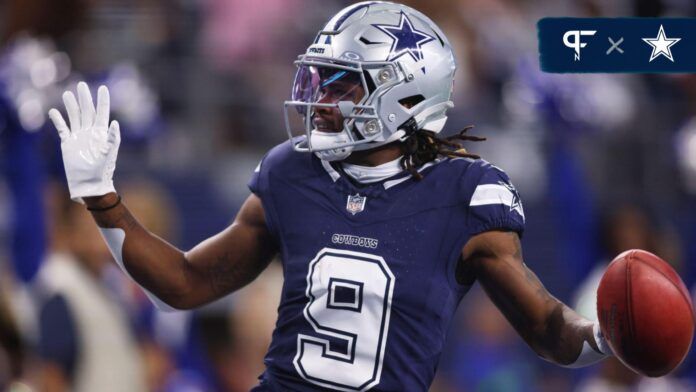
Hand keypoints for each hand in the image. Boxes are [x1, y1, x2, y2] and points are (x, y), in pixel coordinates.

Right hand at [49, 82, 120, 202]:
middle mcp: (90, 132)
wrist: (89, 183)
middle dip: (85, 98)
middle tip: (81, 85)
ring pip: (74, 117)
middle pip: (87, 111)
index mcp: (101, 133)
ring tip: (68, 94)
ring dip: (71, 106)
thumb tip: (115, 122)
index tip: (103, 88)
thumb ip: (113, 138)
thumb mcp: (109, 153)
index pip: (102, 112)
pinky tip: (53, 111)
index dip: (103, 101)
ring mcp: (79, 137)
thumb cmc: (102, 170)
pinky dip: (58, 120)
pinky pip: (62, 129)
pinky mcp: (68, 143)